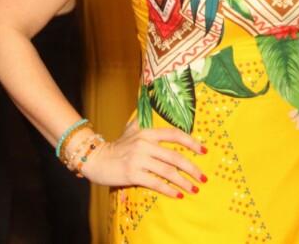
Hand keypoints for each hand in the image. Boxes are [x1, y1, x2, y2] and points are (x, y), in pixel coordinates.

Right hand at [80, 119, 206, 198]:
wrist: (94, 159)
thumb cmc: (116, 147)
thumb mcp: (129, 130)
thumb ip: (142, 122)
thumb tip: (151, 104)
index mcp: (147, 132)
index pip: (174, 134)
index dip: (191, 142)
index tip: (204, 151)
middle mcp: (144, 144)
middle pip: (175, 156)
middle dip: (192, 168)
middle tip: (203, 177)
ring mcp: (138, 159)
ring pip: (168, 171)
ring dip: (184, 182)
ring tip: (195, 189)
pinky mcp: (132, 174)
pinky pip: (155, 183)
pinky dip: (169, 190)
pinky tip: (178, 194)